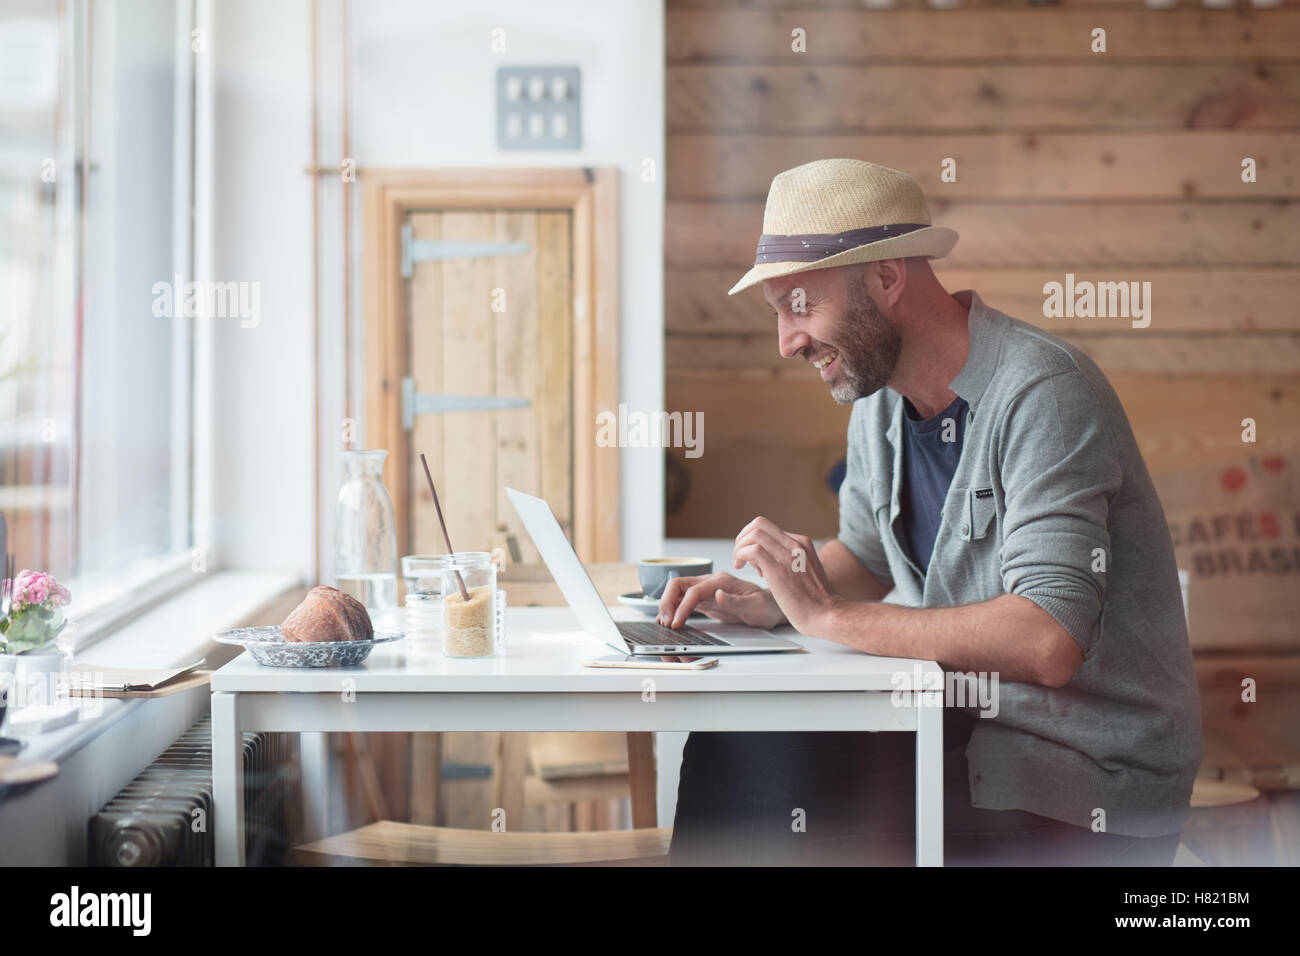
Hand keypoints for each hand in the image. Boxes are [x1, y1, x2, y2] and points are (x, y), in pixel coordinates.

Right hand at [656, 571, 786, 629]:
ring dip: (667, 605)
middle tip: (665, 622)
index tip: (677, 623)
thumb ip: (735, 602)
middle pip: (679, 585)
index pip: (693, 591)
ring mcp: (707, 591)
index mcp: (722, 581)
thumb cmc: (766, 606)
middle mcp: (711, 583)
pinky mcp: (705, 600)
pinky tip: (669, 618)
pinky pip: (683, 600)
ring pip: (678, 592)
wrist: (772, 607)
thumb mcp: (755, 607)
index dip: (682, 607)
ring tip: (664, 622)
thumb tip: (717, 596)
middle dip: (667, 602)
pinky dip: (673, 608)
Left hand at [732, 516, 838, 635]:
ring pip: (754, 534)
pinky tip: (740, 567)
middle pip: (759, 524)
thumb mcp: (805, 570)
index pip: (769, 528)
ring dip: (739, 547)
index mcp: (802, 543)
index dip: (754, 540)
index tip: (752, 558)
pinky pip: (752, 550)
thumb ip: (790, 561)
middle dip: (743, 537)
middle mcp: (795, 544)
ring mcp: (787, 555)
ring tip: (739, 563)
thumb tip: (765, 561)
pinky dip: (740, 555)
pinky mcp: (777, 569)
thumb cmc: (814, 600)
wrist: (825, 613)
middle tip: (739, 555)